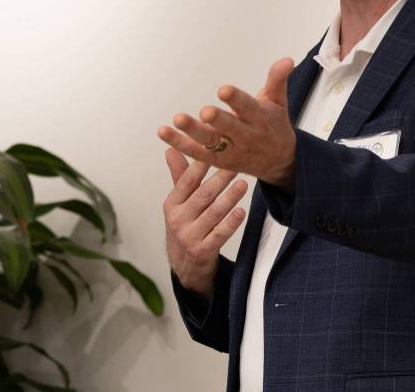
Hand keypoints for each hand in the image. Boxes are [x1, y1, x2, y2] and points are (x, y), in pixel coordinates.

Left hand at [157, 58, 296, 188]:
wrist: (279, 161)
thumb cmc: (274, 125)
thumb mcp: (279, 102)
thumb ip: (277, 80)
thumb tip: (287, 59)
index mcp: (261, 119)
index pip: (248, 108)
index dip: (236, 100)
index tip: (224, 90)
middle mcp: (246, 136)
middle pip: (230, 129)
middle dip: (218, 121)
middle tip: (205, 112)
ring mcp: (231, 150)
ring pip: (210, 142)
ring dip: (192, 132)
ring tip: (177, 118)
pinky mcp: (218, 160)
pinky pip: (197, 153)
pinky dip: (180, 143)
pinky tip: (164, 132)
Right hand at [162, 148, 248, 297]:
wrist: (183, 265)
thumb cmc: (184, 225)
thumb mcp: (178, 203)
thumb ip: (179, 176)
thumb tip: (171, 149)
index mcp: (172, 204)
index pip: (187, 181)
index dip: (200, 165)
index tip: (214, 150)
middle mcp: (178, 219)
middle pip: (202, 195)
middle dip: (220, 178)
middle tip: (236, 164)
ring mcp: (190, 236)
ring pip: (213, 213)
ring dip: (229, 198)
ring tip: (243, 184)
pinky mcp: (203, 251)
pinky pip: (219, 235)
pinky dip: (231, 223)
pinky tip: (241, 211)